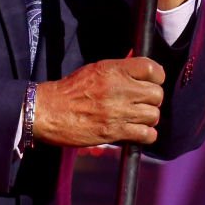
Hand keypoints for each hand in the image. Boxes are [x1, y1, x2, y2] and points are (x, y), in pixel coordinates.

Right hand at [33, 57, 164, 145]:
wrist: (48, 111)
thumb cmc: (70, 90)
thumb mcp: (95, 70)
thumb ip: (120, 69)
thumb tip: (140, 69)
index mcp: (113, 70)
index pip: (152, 69)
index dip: (156, 76)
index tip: (152, 81)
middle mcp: (119, 89)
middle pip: (156, 94)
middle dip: (152, 99)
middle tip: (141, 102)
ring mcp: (118, 111)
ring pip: (154, 115)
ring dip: (148, 118)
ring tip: (137, 118)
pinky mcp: (114, 132)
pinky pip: (147, 134)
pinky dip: (146, 135)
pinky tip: (136, 131)